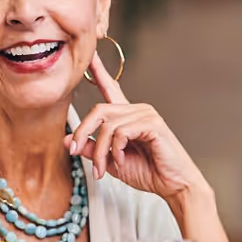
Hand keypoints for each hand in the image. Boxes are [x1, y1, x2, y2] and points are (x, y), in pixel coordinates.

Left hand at [67, 49, 209, 209]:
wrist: (173, 185)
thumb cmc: (148, 172)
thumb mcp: (111, 161)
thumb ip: (91, 149)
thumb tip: (68, 140)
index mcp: (127, 116)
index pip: (110, 88)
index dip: (98, 71)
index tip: (90, 55)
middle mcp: (137, 110)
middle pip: (98, 110)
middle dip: (83, 132)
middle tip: (75, 151)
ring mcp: (146, 115)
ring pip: (108, 125)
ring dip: (101, 151)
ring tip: (104, 168)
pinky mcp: (153, 124)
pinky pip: (121, 132)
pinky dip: (116, 150)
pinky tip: (122, 160)